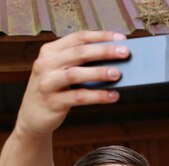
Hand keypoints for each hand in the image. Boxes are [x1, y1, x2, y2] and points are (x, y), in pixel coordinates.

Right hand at [14, 30, 129, 138]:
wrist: (33, 116)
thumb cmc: (55, 90)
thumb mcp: (61, 71)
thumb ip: (81, 63)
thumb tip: (115, 60)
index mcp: (50, 51)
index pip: (78, 38)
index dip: (101, 36)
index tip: (121, 38)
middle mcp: (46, 64)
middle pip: (78, 53)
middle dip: (104, 51)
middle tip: (125, 53)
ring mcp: (47, 83)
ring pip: (75, 74)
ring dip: (99, 72)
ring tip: (118, 74)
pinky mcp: (53, 102)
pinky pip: (78, 97)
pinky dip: (98, 96)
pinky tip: (113, 96)